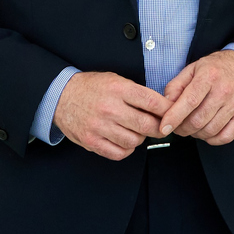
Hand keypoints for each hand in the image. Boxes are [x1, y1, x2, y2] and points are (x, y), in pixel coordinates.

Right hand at [52, 71, 168, 159]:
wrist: (60, 96)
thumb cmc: (91, 87)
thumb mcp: (115, 80)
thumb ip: (137, 93)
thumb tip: (162, 107)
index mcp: (118, 89)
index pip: (152, 102)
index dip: (167, 110)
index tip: (173, 113)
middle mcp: (110, 108)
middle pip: (146, 125)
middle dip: (159, 128)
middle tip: (161, 127)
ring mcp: (100, 126)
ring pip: (134, 141)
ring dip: (140, 138)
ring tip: (136, 130)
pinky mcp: (91, 141)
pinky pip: (119, 153)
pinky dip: (126, 149)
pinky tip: (124, 140)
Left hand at [159, 50, 233, 145]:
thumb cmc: (218, 67)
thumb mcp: (193, 68)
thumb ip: (176, 86)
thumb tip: (165, 105)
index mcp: (209, 76)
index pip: (189, 102)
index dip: (174, 117)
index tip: (164, 127)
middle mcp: (224, 90)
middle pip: (198, 120)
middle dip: (182, 129)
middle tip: (178, 126)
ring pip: (210, 131)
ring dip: (196, 134)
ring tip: (192, 127)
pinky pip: (226, 137)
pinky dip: (212, 139)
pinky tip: (207, 131)